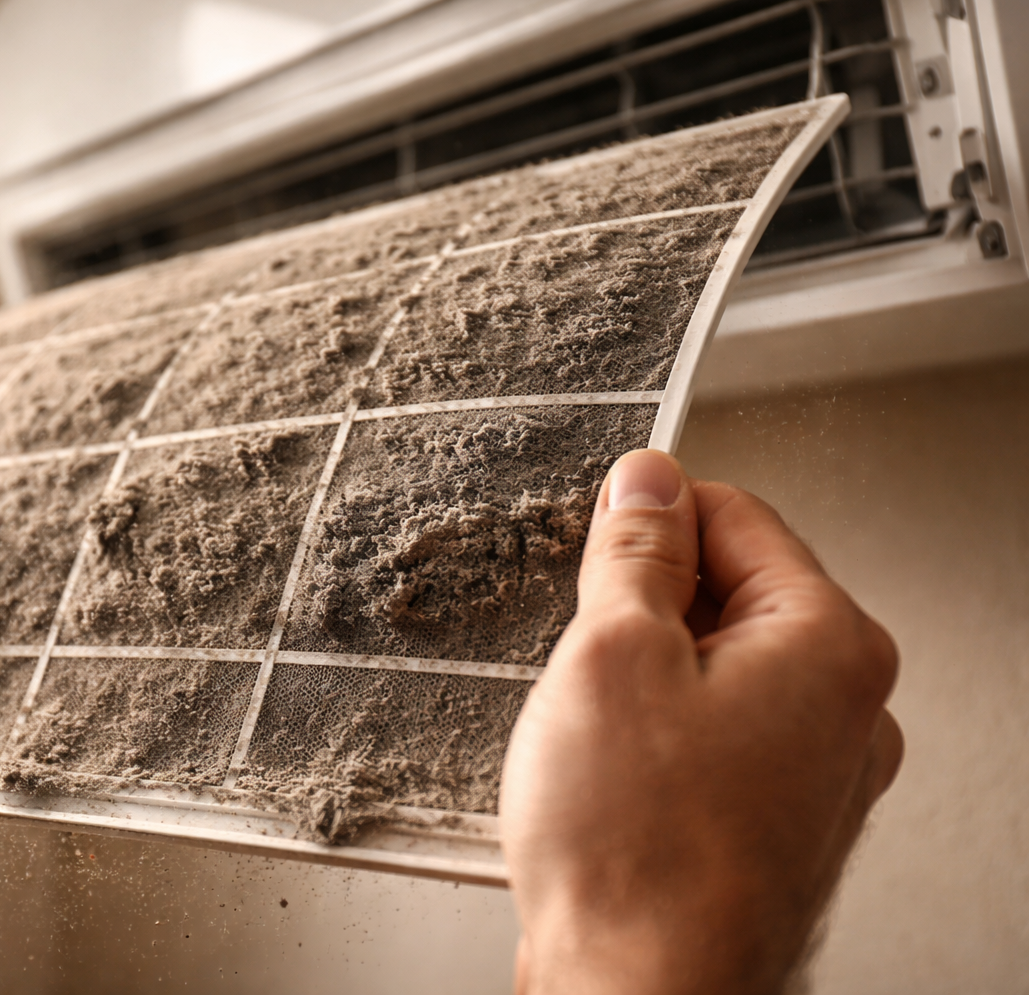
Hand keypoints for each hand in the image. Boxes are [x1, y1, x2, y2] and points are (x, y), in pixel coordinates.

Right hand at [500, 449, 902, 994]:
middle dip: (645, 604)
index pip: (738, 515)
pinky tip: (609, 771)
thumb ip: (635, 552)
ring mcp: (813, 771)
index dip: (650, 515)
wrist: (637, 994)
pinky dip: (655, 732)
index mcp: (829, 646)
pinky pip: (710, 733)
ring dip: (645, 673)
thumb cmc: (636, 851)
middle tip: (584, 649)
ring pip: (714, 667)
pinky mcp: (772, 819)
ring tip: (593, 724)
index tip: (594, 531)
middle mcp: (843, 707)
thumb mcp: (612, 654)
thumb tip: (647, 483)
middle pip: (732, 592)